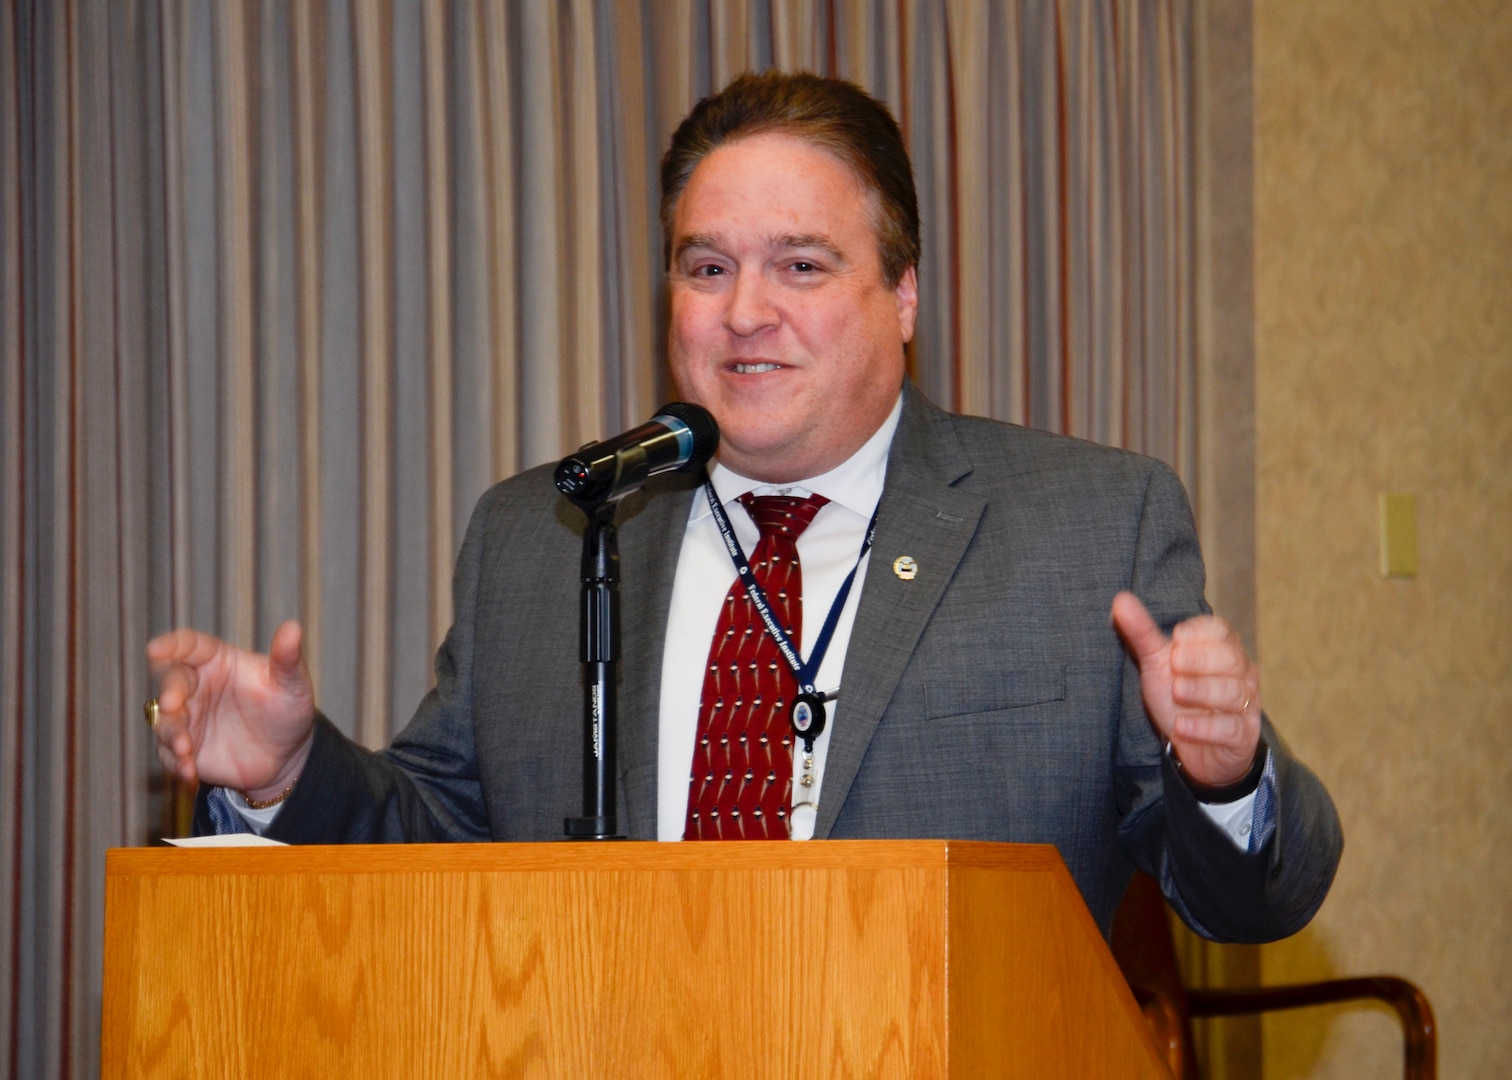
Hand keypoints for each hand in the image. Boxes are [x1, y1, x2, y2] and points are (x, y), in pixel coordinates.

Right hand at [146, 620, 316, 799]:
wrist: (287, 756)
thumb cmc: (288, 710)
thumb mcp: (292, 685)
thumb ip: (287, 659)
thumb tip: (293, 627)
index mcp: (218, 662)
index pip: (190, 646)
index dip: (172, 645)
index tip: (155, 649)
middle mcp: (196, 687)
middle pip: (172, 683)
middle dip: (169, 693)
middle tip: (171, 704)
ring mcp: (187, 718)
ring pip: (165, 721)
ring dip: (171, 733)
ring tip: (185, 749)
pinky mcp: (185, 749)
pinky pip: (170, 755)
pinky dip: (176, 763)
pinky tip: (189, 771)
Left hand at [1111, 591, 1260, 786]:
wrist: (1195, 748)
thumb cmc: (1179, 698)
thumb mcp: (1157, 664)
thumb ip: (1142, 632)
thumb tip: (1120, 599)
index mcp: (1222, 649)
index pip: (1221, 630)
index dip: (1199, 632)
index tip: (1175, 639)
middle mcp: (1240, 674)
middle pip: (1230, 658)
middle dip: (1200, 660)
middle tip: (1173, 666)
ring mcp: (1245, 705)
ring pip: (1233, 692)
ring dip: (1202, 691)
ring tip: (1176, 693)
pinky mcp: (1243, 736)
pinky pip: (1231, 728)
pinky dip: (1205, 727)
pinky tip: (1182, 727)